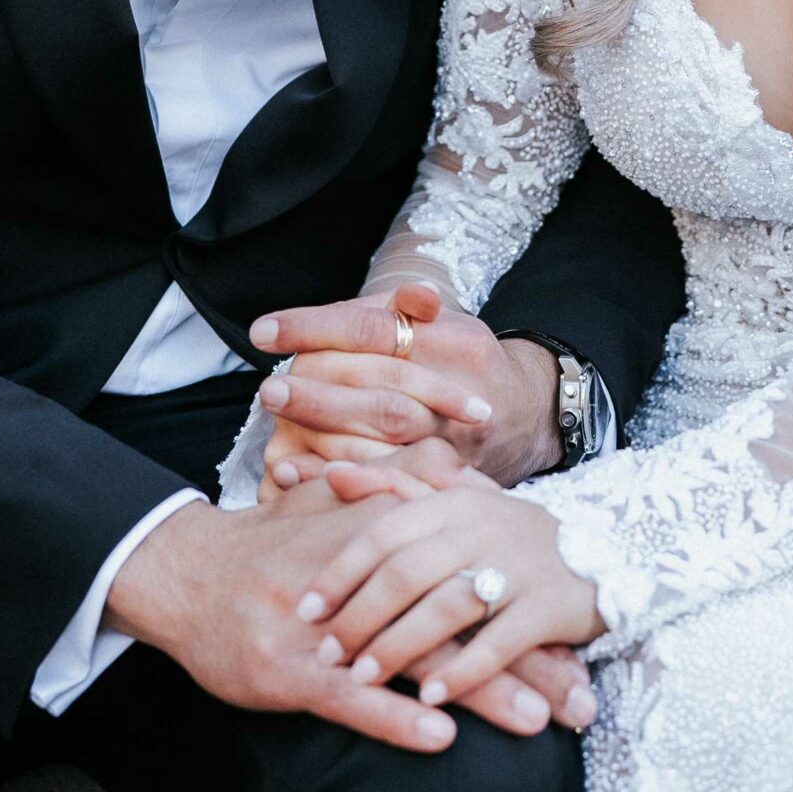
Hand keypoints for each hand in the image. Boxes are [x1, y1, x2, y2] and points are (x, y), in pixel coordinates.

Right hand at [104, 482, 593, 746]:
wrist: (188, 570)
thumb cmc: (273, 547)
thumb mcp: (342, 514)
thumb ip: (404, 502)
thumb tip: (472, 492)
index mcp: (388, 534)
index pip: (477, 577)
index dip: (532, 617)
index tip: (586, 650)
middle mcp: (369, 575)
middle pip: (464, 617)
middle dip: (526, 662)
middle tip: (583, 702)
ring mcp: (329, 625)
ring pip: (418, 657)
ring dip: (482, 691)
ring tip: (538, 722)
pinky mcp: (290, 668)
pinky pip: (353, 695)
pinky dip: (396, 714)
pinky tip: (438, 733)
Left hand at [252, 282, 562, 496]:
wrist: (530, 415)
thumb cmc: (466, 361)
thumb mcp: (445, 321)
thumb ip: (398, 309)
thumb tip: (355, 309)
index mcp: (450, 341)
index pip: (372, 329)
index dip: (315, 328)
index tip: (262, 332)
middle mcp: (456, 389)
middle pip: (380, 392)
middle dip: (318, 395)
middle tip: (268, 391)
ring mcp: (457, 438)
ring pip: (387, 440)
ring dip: (326, 441)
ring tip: (275, 442)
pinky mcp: (450, 478)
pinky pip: (392, 483)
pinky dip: (343, 481)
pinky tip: (299, 477)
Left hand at [293, 471, 605, 715]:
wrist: (612, 553)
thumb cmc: (515, 537)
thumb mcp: (460, 504)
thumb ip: (398, 489)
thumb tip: (332, 476)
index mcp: (455, 502)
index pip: (385, 531)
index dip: (342, 571)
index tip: (305, 607)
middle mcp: (484, 527)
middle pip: (407, 572)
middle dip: (360, 616)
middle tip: (326, 653)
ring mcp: (519, 566)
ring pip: (446, 608)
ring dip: (399, 647)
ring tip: (364, 678)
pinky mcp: (551, 606)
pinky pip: (499, 643)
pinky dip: (462, 671)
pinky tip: (432, 697)